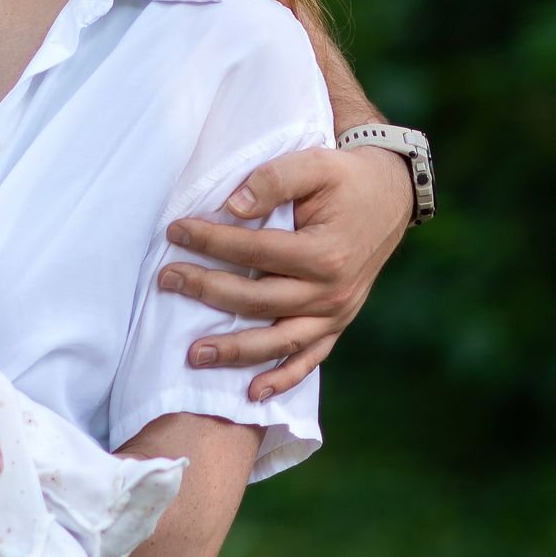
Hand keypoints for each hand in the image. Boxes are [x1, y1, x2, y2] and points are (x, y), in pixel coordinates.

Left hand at [159, 143, 411, 400]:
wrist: (390, 195)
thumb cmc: (346, 178)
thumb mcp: (315, 163)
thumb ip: (274, 179)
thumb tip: (232, 207)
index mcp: (325, 252)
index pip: (254, 251)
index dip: (210, 242)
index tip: (175, 231)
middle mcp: (332, 291)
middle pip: (259, 300)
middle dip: (207, 291)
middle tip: (166, 280)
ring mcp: (337, 313)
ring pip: (280, 341)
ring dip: (236, 351)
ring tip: (193, 355)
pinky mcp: (338, 323)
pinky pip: (311, 358)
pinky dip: (283, 378)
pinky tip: (252, 393)